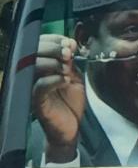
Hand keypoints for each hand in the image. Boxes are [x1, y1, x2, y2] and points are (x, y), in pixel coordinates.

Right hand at [32, 35, 85, 161]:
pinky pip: (40, 86)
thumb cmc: (70, 102)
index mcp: (42, 65)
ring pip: (35, 66)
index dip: (54, 40)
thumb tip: (70, 44)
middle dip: (54, 49)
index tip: (70, 43)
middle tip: (68, 53)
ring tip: (68, 69)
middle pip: (35, 52)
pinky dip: (54, 79)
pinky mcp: (36, 101)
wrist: (72, 127)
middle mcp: (34, 74)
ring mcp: (33, 87)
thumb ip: (71, 61)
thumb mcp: (74, 76)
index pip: (40, 44)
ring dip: (54, 64)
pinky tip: (65, 80)